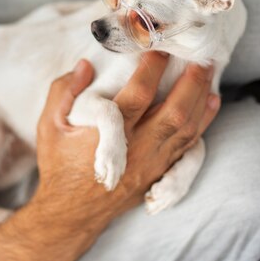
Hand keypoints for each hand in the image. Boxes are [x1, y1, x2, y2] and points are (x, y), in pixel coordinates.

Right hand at [0, 52, 220, 260]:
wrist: (70, 213)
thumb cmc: (59, 166)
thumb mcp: (49, 126)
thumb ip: (63, 92)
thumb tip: (84, 66)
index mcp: (108, 135)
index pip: (138, 95)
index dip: (152, 68)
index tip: (159, 47)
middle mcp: (137, 149)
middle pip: (174, 113)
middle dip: (191, 83)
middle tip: (199, 59)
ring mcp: (152, 164)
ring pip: (187, 131)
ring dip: (201, 101)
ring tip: (209, 76)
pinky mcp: (159, 174)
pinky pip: (189, 149)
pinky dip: (202, 126)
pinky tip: (209, 108)